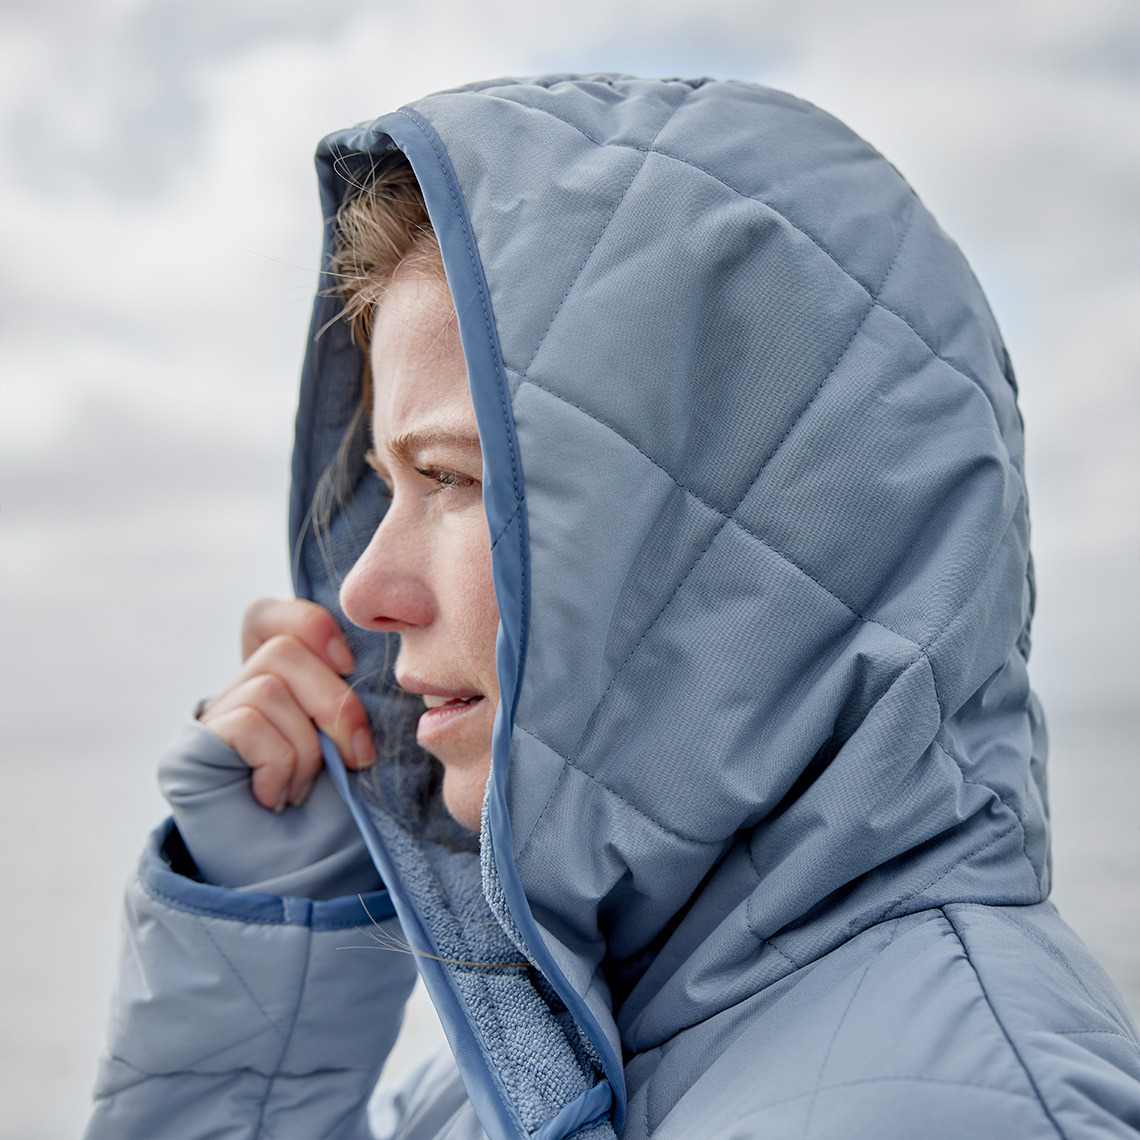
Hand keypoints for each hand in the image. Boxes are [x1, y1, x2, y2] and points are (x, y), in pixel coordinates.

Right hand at [198, 598, 374, 810]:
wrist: (292, 874)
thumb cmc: (331, 808)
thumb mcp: (349, 742)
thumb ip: (348, 697)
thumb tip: (377, 662)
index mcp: (276, 682)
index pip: (268, 615)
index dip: (310, 624)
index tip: (348, 663)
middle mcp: (236, 690)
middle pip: (285, 649)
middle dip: (335, 704)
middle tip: (356, 757)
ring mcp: (211, 719)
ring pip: (271, 686)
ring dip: (306, 746)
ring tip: (305, 787)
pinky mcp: (193, 749)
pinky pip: (249, 724)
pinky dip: (279, 764)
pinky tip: (276, 796)